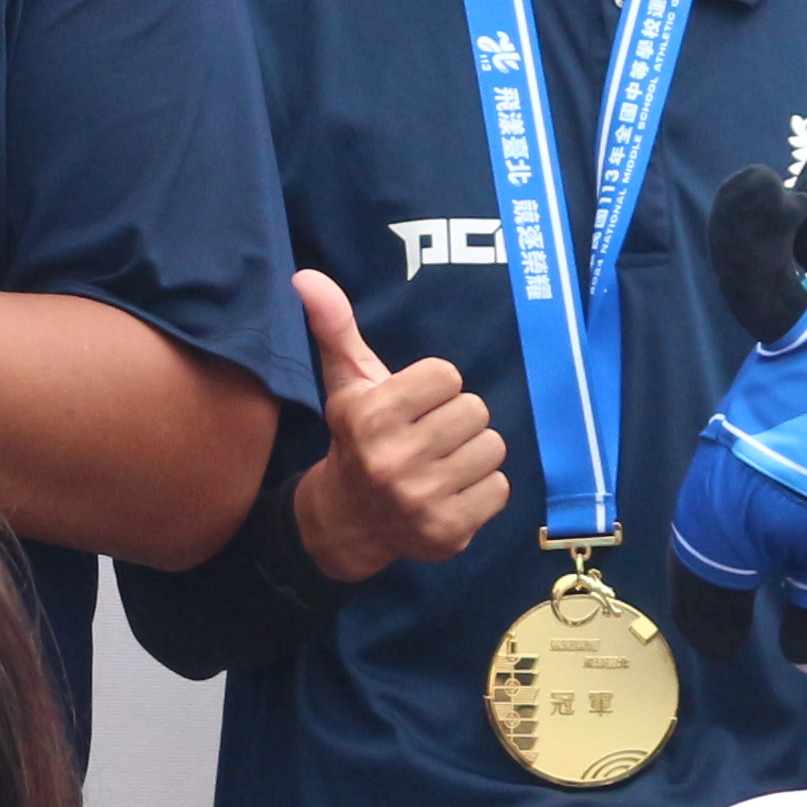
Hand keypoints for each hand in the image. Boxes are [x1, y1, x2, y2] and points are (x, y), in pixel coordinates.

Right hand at [286, 270, 508, 585]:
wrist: (347, 522)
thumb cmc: (355, 440)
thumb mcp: (345, 384)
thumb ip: (334, 327)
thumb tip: (306, 275)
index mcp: (368, 416)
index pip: (447, 374)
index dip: (434, 387)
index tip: (413, 406)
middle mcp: (392, 460)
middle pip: (476, 410)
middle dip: (457, 420)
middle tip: (430, 436)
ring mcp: (422, 500)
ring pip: (493, 448)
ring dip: (473, 454)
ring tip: (443, 463)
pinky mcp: (448, 531)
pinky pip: (500, 488)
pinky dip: (482, 489)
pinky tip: (452, 491)